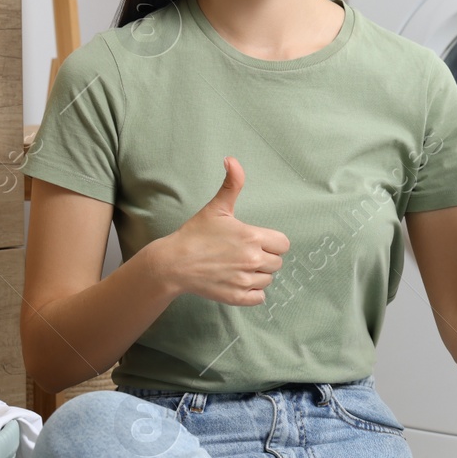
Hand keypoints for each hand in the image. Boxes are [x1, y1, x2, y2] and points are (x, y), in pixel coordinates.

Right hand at [157, 157, 289, 305]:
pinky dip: (252, 292)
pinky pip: (259, 298)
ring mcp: (245, 280)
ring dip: (258, 275)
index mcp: (252, 237)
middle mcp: (252, 260)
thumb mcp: (216, 207)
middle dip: (264, 258)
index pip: (283, 244)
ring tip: (238, 266)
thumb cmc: (195, 234)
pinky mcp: (237, 297)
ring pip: (268, 280)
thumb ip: (231, 184)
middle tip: (243, 253)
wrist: (173, 263)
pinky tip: (238, 281)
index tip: (257, 241)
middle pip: (277, 262)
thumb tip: (232, 159)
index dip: (272, 242)